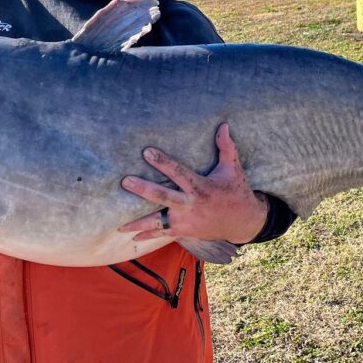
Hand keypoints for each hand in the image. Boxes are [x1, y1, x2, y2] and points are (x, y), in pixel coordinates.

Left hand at [118, 123, 267, 245]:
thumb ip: (226, 147)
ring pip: (159, 221)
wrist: (244, 222)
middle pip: (163, 196)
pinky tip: (132, 237)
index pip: (178, 172)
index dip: (162, 161)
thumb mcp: (233, 168)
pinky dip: (147, 236)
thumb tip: (224, 125)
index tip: (146, 151)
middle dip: (143, 189)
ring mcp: (187, 221)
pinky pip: (163, 234)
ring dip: (138, 221)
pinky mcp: (185, 231)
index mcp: (201, 187)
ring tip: (118, 224)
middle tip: (125, 181)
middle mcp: (191, 205)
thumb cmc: (237, 191)